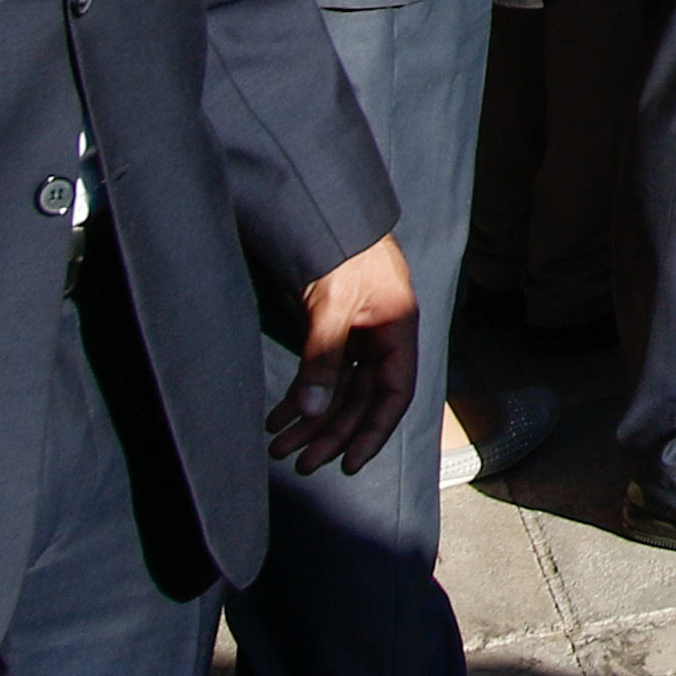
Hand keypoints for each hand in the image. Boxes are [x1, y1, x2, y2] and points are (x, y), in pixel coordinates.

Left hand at [273, 233, 420, 476]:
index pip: (394, 395)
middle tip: (299, 463)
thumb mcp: (334, 305)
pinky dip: (300, 397)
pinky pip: (321, 374)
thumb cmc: (343, 251)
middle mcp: (382, 339)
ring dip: (310, 421)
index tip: (347, 464)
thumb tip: (311, 409)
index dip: (373, 432)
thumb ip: (324, 357)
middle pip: (361, 400)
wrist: (326, 211)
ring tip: (279, 446)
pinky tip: (277, 417)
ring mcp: (358, 336)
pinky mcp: (334, 331)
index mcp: (398, 332)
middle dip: (329, 433)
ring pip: (337, 392)